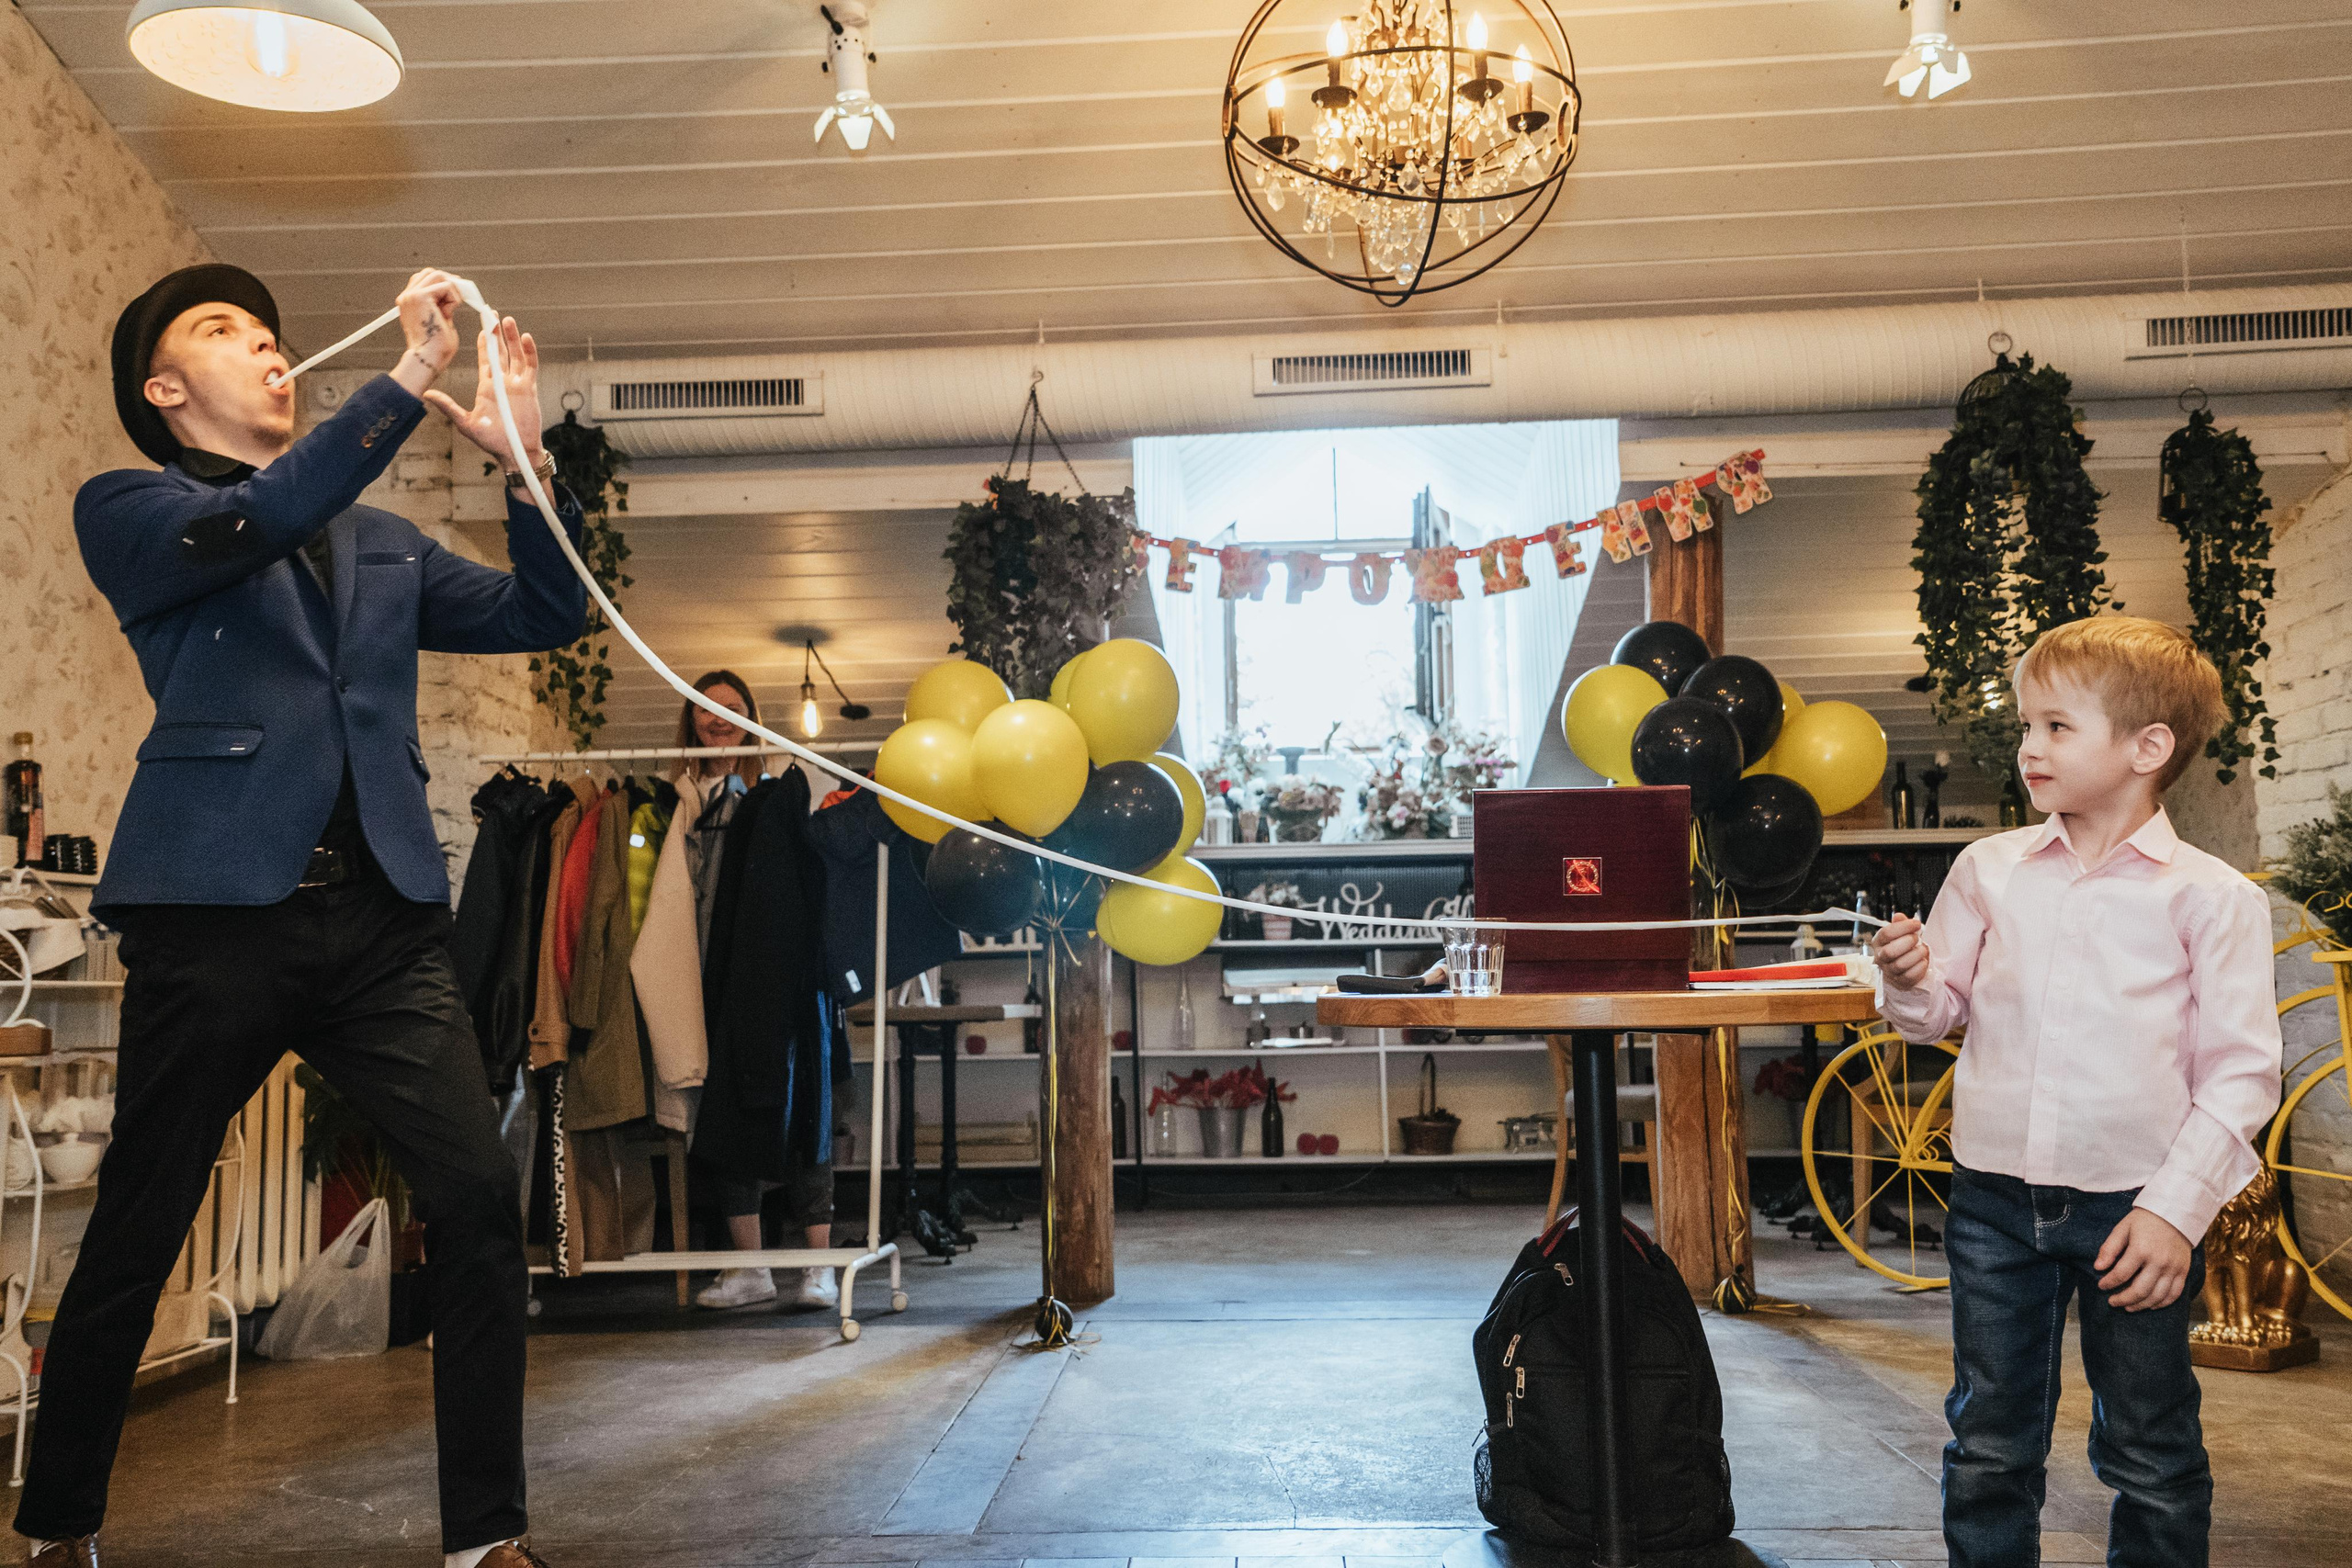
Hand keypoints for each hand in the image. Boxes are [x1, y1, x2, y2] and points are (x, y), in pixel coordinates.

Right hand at [394, 268, 462, 383]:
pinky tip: (450, 313)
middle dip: (450, 281)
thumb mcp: (441, 319)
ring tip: (455, 307)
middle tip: (463, 295)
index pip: (426, 279)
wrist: (428, 358)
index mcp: (409, 301)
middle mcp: (407, 296)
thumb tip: (453, 291)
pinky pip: (445, 286)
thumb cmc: (437, 347)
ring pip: (438, 276)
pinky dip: (454, 298)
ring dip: (453, 289)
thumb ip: (442, 304)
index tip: (457, 294)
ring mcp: (411, 295)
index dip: (444, 283)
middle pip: (431, 272)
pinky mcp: (420, 297)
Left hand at [424, 316, 543, 473]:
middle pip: (501, 351)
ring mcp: (517, 383)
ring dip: (512, 337)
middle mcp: (502, 382)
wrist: (515, 452)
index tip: (481, 327)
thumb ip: (447, 406)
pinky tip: (525, 337)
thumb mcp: (465, 423)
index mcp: (487, 386)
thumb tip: (427, 394)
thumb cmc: (492, 441)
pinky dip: (529, 351)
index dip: (484, 342)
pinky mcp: (529, 388)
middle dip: (497, 333)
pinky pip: (530, 366)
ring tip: (507, 320)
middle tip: (492, 314)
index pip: (485, 359)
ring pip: (516, 354)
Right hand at [1870, 914, 1930, 990]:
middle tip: (1917, 938)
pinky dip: (1920, 968)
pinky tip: (1923, 961)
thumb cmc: (1903, 947)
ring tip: (1923, 950)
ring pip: (1900, 965)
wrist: (1905, 968)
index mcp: (1879, 942)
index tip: (1916, 924)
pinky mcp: (1900, 982)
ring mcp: (1889, 971)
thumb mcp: (1901, 934)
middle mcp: (1880, 958)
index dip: (1903, 927)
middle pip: (1889, 952)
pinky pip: (1910, 977)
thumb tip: (1899, 917)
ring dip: (1916, 955)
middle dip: (1907, 942)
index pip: (1886, 934)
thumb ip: (1900, 924)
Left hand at [2095, 1208, 2193, 1310]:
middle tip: (2112, 1302)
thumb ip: (2109, 1248)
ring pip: (2157, 1296)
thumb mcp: (2122, 1229)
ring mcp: (2173, 1269)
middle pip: (2140, 1290)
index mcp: (2141, 1250)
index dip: (2109, 1283)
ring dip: (2141, 1305)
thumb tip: (2098, 1267)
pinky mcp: (2184, 1272)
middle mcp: (2159, 1262)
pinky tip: (2150, 1305)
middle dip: (2123, 1300)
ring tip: (2128, 1307)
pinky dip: (2161, 1303)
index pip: (2121, 1274)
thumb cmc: (2145, 1220)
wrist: (2175, 1214)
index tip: (2101, 1286)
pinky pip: (2174, 1294)